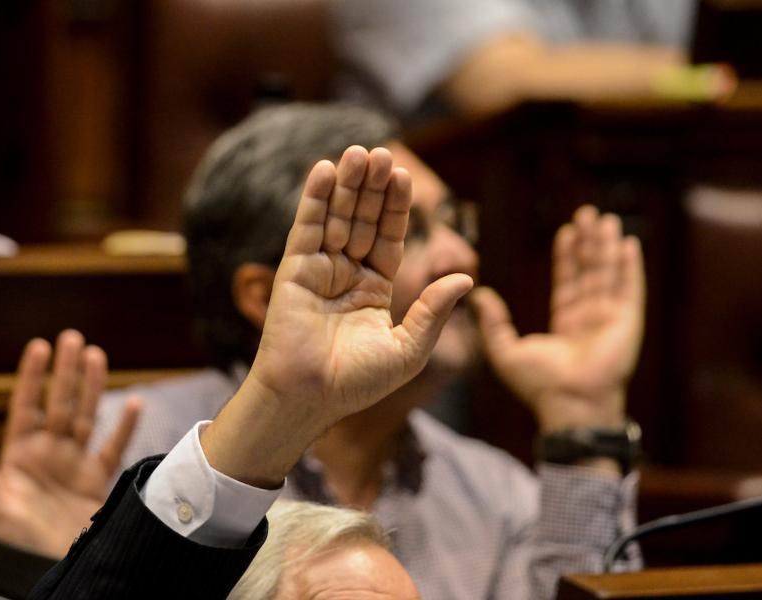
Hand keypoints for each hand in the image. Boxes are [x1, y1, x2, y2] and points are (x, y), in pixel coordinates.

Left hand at [0, 330, 141, 557]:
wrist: (51, 567)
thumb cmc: (14, 541)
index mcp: (20, 454)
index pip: (26, 406)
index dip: (33, 376)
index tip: (40, 345)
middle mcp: (48, 453)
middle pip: (59, 403)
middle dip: (65, 371)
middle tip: (72, 337)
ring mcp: (74, 464)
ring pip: (85, 416)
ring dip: (91, 387)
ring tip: (97, 355)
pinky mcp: (97, 480)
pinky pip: (113, 447)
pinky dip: (124, 426)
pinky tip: (134, 402)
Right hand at [203, 146, 472, 486]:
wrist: (311, 397)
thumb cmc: (358, 383)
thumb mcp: (408, 348)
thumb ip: (434, 312)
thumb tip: (467, 278)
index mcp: (375, 289)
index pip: (388, 237)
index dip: (395, 207)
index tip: (403, 175)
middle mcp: (347, 275)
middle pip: (362, 220)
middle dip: (372, 187)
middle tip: (380, 152)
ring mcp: (319, 270)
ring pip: (336, 217)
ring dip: (346, 184)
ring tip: (358, 152)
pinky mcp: (294, 269)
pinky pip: (307, 227)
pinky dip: (315, 198)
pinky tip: (324, 169)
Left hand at [472, 206, 644, 432]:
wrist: (567, 402)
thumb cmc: (537, 383)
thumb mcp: (504, 349)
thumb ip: (492, 321)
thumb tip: (478, 293)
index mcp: (566, 324)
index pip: (568, 282)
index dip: (567, 256)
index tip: (567, 231)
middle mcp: (590, 318)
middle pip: (590, 271)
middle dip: (590, 243)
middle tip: (588, 214)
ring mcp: (610, 320)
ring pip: (609, 273)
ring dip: (608, 246)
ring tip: (606, 219)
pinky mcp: (627, 322)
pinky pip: (629, 288)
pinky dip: (630, 266)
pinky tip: (628, 243)